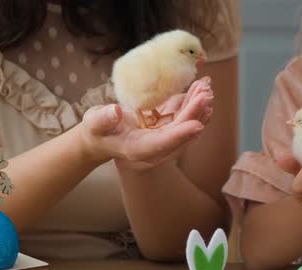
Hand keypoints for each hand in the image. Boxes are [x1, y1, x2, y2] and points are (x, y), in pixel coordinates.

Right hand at [79, 77, 213, 170]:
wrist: (101, 138)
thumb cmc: (96, 131)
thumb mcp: (95, 124)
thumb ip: (103, 119)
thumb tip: (116, 111)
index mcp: (138, 149)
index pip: (162, 143)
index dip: (180, 135)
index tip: (197, 125)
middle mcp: (155, 147)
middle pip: (179, 132)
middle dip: (194, 114)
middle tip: (206, 96)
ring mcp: (163, 138)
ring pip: (184, 123)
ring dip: (197, 106)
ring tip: (207, 88)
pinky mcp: (167, 128)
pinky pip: (182, 115)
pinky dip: (191, 102)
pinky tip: (201, 87)